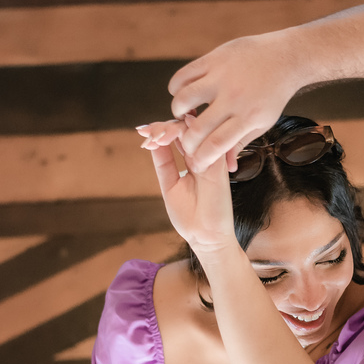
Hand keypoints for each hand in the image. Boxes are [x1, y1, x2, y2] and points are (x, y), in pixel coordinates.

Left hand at [138, 118, 237, 258]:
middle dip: (165, 126)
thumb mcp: (170, 186)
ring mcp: (212, 161)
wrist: (207, 237)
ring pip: (198, 132)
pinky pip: (208, 143)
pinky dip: (191, 136)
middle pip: (187, 130)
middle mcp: (203, 158)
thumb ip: (165, 163)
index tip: (143, 130)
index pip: (178, 136)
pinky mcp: (219, 167)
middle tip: (148, 130)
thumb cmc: (190, 217)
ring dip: (175, 128)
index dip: (162, 129)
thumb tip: (153, 142)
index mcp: (192, 161)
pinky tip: (173, 136)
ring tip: (156, 134)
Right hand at [166, 33, 299, 172]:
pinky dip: (176, 88)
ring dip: (178, 111)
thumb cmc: (272, 95)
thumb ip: (241, 143)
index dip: (200, 158)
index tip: (195, 163)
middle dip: (186, 141)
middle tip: (186, 141)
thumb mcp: (262, 123)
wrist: (283, 58)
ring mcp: (221, 77)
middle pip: (197, 127)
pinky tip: (184, 93)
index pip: (216, 145)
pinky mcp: (213, 59)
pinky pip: (183, 76)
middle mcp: (233, 98)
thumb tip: (228, 168)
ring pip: (184, 99)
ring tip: (186, 114)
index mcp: (248, 117)